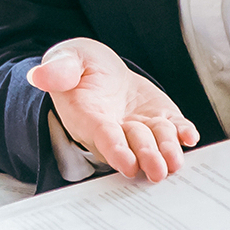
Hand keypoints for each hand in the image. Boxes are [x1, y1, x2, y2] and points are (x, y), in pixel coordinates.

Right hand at [25, 37, 199, 181]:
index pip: (103, 137)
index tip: (127, 163)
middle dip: (146, 156)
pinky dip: (182, 133)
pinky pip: (173, 130)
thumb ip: (58, 69)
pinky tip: (189, 135)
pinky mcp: (159, 119)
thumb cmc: (79, 67)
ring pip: (155, 141)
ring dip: (166, 151)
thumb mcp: (66, 59)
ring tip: (176, 161)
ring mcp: (140, 126)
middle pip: (133, 145)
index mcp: (88, 117)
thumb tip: (39, 75)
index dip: (115, 150)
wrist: (100, 71)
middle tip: (158, 169)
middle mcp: (115, 128)